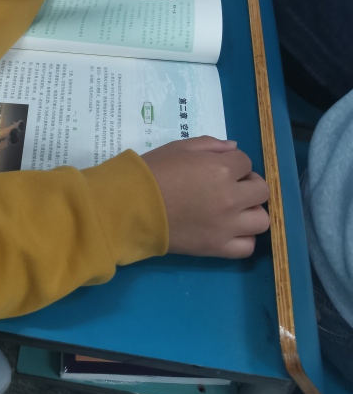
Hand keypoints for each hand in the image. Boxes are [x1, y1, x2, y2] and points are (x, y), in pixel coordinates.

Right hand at [141, 135, 269, 258]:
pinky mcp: (217, 247)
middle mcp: (231, 197)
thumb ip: (211, 145)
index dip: (234, 163)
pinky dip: (243, 238)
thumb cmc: (153, 171)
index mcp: (222, 169)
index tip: (219, 167)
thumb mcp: (180, 147)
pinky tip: (230, 230)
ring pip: (262, 220)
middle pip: (261, 190)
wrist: (131, 206)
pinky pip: (247, 247)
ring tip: (234, 210)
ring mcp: (227, 225)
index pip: (246, 162)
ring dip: (251, 211)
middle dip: (248, 184)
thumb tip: (234, 149)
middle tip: (231, 186)